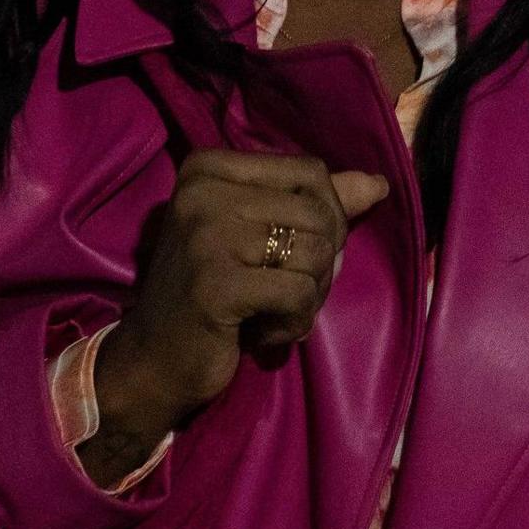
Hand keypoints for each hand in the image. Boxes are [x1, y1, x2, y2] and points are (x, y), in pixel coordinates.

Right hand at [83, 149, 387, 483]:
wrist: (150, 361)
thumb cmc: (210, 293)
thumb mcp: (258, 237)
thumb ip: (316, 205)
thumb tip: (379, 184)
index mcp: (208, 167)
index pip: (310, 172)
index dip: (326, 218)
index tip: (293, 255)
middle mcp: (202, 191)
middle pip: (319, 213)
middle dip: (319, 264)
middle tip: (283, 293)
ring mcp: (206, 235)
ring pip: (316, 254)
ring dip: (308, 297)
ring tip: (271, 313)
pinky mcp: (217, 284)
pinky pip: (299, 294)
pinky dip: (295, 323)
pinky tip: (264, 335)